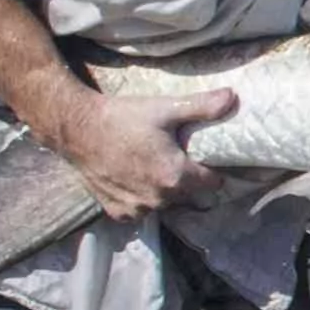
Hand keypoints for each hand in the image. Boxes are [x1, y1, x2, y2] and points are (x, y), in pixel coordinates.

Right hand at [43, 85, 236, 220]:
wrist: (77, 129)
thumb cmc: (123, 117)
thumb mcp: (166, 108)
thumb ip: (202, 107)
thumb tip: (232, 97)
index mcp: (175, 176)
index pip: (212, 184)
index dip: (214, 171)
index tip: (208, 160)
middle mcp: (159, 199)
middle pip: (189, 195)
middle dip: (189, 181)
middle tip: (179, 159)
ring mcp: (137, 208)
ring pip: (165, 204)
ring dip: (165, 192)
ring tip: (156, 167)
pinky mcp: (117, 212)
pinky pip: (140, 211)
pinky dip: (142, 200)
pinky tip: (137, 180)